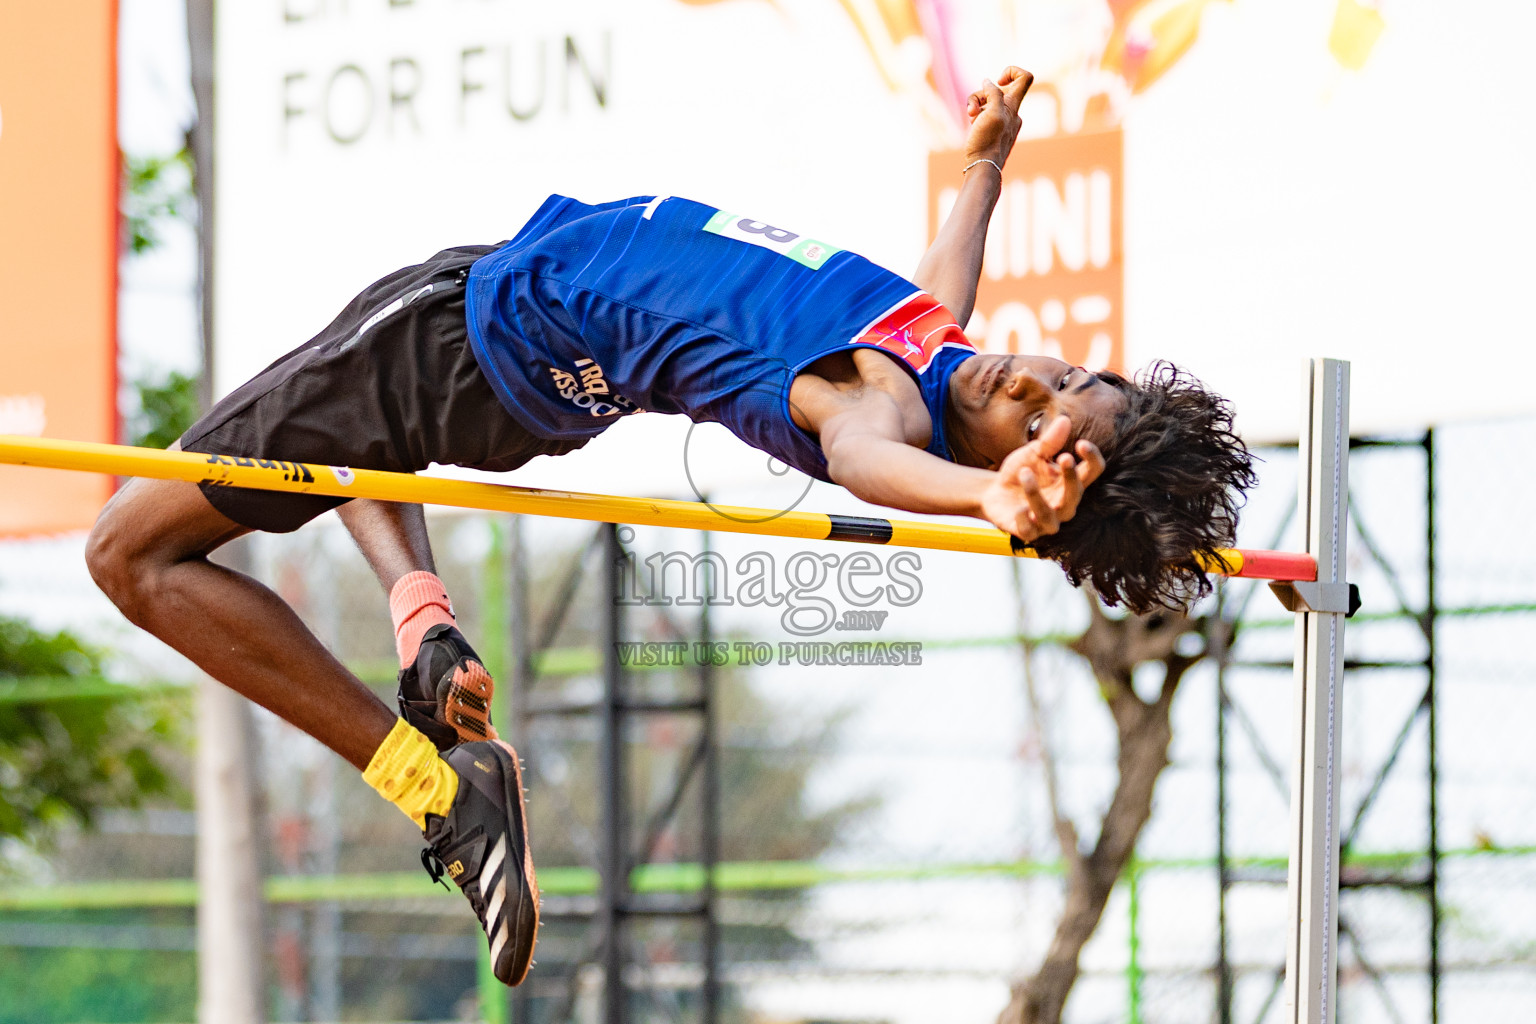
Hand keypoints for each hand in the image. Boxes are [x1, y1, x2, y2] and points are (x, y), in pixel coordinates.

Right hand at [963, 65, 1032, 168]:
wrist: (983, 167)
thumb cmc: (988, 142)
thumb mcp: (992, 112)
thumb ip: (993, 93)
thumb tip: (988, 82)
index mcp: (1014, 106)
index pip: (1025, 78)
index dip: (1012, 72)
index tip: (998, 81)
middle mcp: (1011, 111)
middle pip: (998, 89)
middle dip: (982, 93)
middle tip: (974, 108)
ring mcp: (1001, 120)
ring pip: (988, 101)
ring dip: (975, 104)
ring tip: (970, 117)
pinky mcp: (991, 128)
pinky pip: (984, 113)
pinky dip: (976, 114)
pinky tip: (972, 123)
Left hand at [978, 414, 1105, 542]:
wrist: (995, 491)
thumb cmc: (1022, 471)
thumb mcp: (1033, 453)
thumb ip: (1049, 442)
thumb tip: (1064, 420)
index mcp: (1070, 482)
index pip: (1092, 472)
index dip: (1092, 459)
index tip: (1082, 443)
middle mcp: (1063, 503)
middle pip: (1076, 495)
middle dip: (1071, 478)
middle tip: (1064, 457)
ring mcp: (1046, 520)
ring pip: (1050, 516)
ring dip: (1037, 495)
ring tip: (1025, 473)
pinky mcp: (1027, 531)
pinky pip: (1030, 531)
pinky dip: (1025, 520)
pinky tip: (1019, 509)